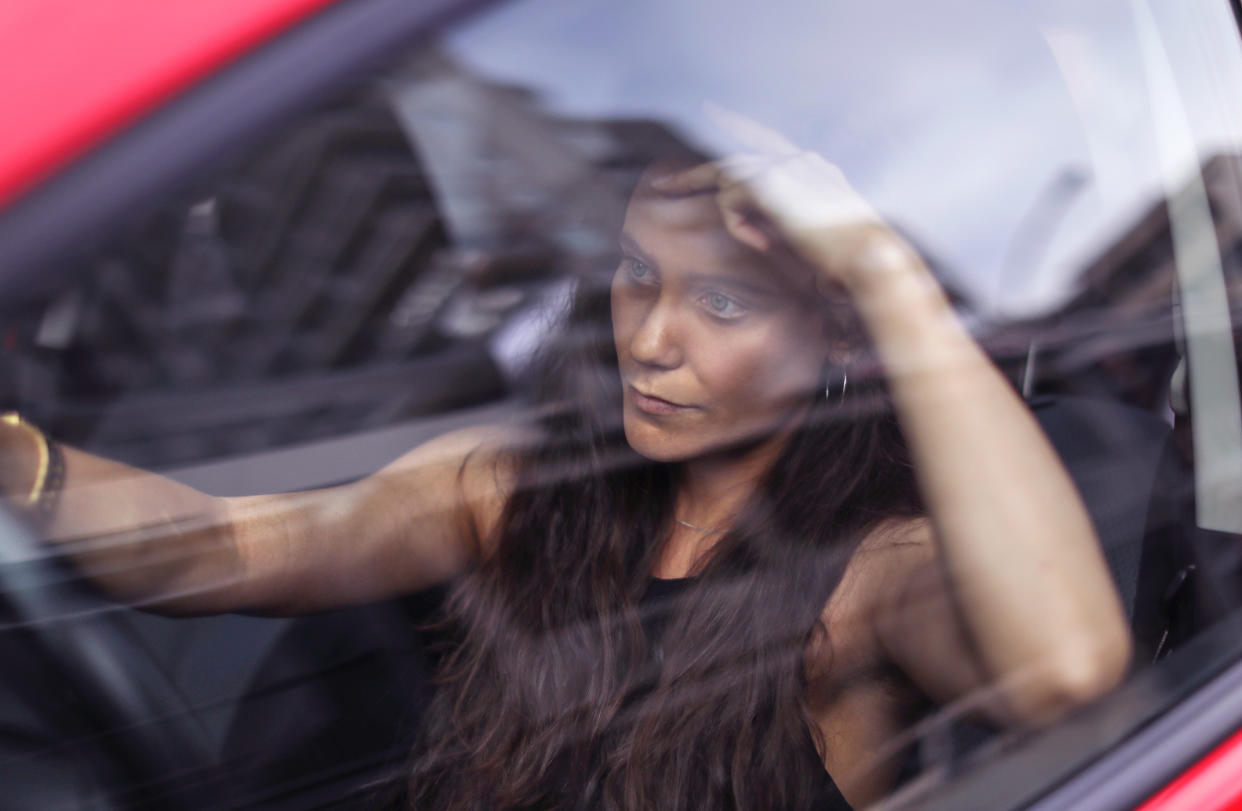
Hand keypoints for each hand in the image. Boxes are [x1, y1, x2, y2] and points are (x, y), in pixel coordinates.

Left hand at [651, 104, 922, 296]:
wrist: (864, 254)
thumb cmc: (844, 255)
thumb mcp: (808, 231)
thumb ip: (779, 217)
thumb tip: (746, 219)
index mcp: (811, 166)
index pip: (764, 142)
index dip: (736, 128)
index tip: (712, 113)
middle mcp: (797, 158)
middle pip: (730, 160)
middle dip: (693, 175)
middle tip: (661, 186)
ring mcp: (784, 163)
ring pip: (727, 180)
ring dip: (730, 215)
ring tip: (750, 240)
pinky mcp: (769, 179)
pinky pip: (729, 203)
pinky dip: (739, 227)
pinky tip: (761, 243)